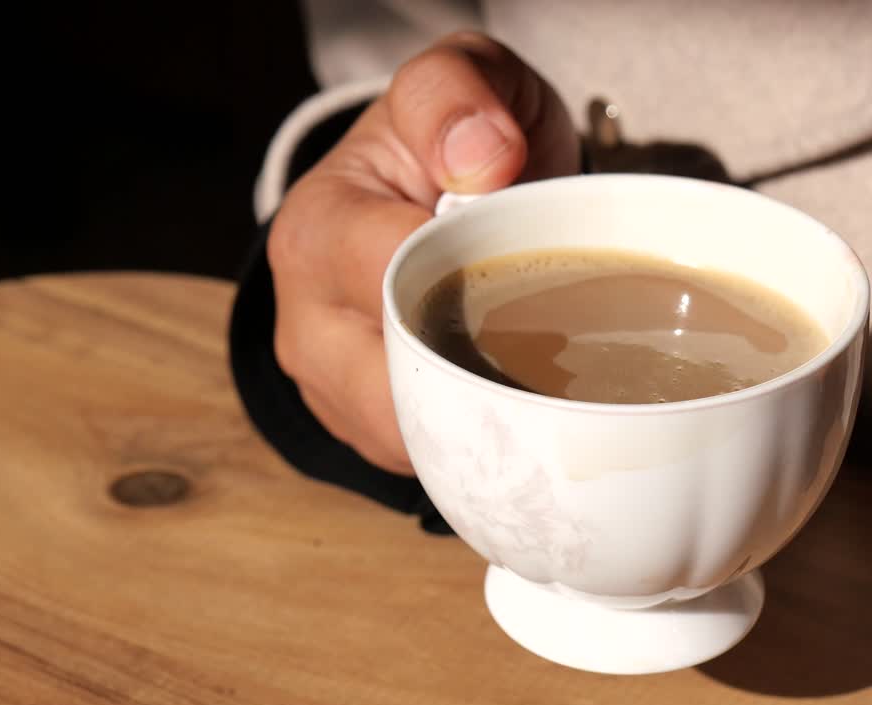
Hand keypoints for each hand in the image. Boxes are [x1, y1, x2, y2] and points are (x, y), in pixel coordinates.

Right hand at [268, 32, 578, 473]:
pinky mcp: (364, 430)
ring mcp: (330, 389)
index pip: (390, 281)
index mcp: (317, 234)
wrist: (418, 196)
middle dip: (488, 377)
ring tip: (547, 377)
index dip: (473, 286)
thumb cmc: (440, 145)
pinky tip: (522, 404)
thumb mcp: (453, 79)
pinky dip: (482, 440)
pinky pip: (428, 458)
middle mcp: (307, 324)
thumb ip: (456, 93)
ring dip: (490, 419)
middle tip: (564, 347)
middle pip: (399, 388)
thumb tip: (483, 161)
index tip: (541, 276)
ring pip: (416, 442)